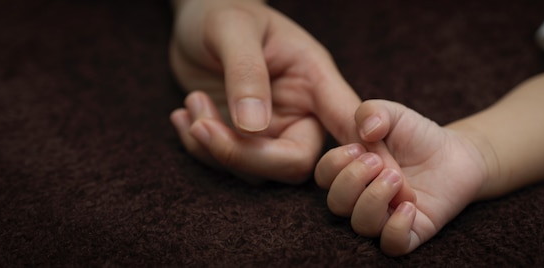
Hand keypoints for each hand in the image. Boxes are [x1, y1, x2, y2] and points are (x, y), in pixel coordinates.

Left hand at [169, 0, 359, 182]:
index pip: (347, 121)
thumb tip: (252, 127)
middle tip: (201, 125)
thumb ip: (246, 73)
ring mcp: (271, 131)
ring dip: (213, 148)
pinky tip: (184, 114)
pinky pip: (227, 166)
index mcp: (315, 79)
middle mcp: (300, 113)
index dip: (357, 151)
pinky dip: (199, 149)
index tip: (358, 162)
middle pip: (294, 164)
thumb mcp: (233, 29)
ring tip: (192, 102)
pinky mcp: (242, 141)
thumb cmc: (224, 11)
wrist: (198, 18)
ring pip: (256, 172)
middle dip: (243, 155)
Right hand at [315, 100, 488, 254]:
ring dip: (374, 198)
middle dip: (353, 179)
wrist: (456, 153)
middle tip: (378, 160)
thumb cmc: (417, 135)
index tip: (360, 146)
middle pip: (336, 204)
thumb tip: (366, 131)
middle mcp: (361, 198)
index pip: (323, 177)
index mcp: (350, 171)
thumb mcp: (393, 113)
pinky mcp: (411, 232)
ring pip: (361, 225)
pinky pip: (392, 245)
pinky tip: (410, 205)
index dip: (335, 163)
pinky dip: (396, 227)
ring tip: (396, 177)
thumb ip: (373, 111)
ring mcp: (385, 218)